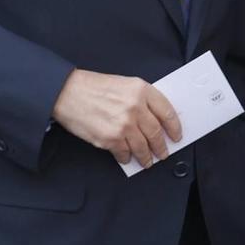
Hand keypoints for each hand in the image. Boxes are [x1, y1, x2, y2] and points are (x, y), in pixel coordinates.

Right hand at [51, 69, 182, 166]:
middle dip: (161, 147)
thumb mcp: (124, 84)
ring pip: (143, 147)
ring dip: (146, 157)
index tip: (176, 136)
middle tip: (163, 153)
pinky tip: (127, 158)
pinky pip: (125, 153)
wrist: (67, 92)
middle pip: (156, 133)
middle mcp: (135, 108)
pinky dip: (127, 157)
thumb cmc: (93, 87)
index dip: (174, 127)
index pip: (167, 112)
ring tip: (147, 161)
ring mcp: (124, 125)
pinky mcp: (110, 139)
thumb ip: (142, 99)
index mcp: (141, 90)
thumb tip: (156, 119)